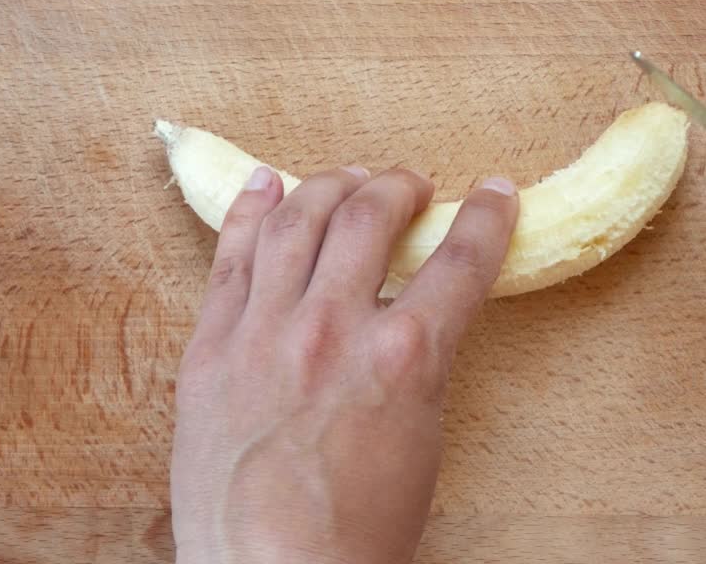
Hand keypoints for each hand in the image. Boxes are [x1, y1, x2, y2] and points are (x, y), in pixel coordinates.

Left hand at [169, 164, 518, 563]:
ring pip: (298, 219)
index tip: (494, 193)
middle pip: (371, 216)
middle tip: (411, 186)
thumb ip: (421, 362)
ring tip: (348, 178)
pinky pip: (230, 256)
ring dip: (330, 184)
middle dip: (400, 187)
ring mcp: (264, 331)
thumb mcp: (422, 440)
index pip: (462, 259)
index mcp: (405, 357)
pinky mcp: (211, 346)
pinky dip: (250, 210)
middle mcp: (334, 328)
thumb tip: (415, 313)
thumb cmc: (358, 531)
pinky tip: (266, 184)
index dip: (488, 217)